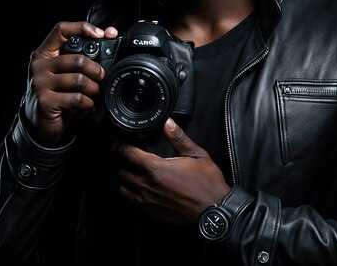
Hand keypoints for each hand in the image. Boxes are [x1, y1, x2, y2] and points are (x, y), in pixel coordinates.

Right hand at [24, 21, 117, 144]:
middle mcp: (39, 66)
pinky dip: (88, 104)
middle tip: (100, 77)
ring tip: (93, 94)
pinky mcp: (46, 100)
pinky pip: (77, 98)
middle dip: (96, 70)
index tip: (101, 34)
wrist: (39, 123)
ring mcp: (40, 83)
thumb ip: (78, 57)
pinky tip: (86, 106)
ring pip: (79, 80)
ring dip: (93, 89)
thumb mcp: (62, 73)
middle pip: (77, 59)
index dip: (83, 28)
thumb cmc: (55, 94)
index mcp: (44, 54)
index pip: (61, 30)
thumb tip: (109, 34)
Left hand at [114, 118, 231, 225]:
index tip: (122, 142)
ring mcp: (147, 201)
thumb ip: (178, 137)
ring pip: (122, 188)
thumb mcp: (196, 154)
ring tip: (134, 172)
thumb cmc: (207, 185)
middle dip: (123, 161)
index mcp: (156, 169)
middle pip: (121, 170)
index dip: (121, 145)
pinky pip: (131, 201)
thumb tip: (168, 123)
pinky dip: (131, 192)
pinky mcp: (150, 212)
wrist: (215, 212)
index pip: (127, 153)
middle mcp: (147, 185)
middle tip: (129, 156)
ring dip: (125, 178)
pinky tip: (141, 187)